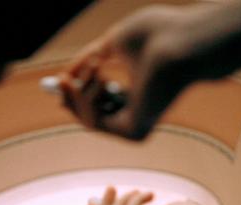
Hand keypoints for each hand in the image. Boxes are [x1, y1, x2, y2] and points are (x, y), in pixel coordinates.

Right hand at [58, 2, 240, 138]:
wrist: (178, 42)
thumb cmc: (156, 36)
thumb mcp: (113, 43)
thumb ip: (89, 59)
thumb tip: (67, 74)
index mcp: (140, 95)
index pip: (102, 104)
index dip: (78, 93)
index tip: (63, 78)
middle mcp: (140, 115)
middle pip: (92, 117)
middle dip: (72, 98)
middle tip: (61, 79)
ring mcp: (137, 127)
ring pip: (89, 120)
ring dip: (80, 92)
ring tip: (94, 65)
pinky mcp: (134, 133)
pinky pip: (95, 123)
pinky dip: (87, 100)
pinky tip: (97, 78)